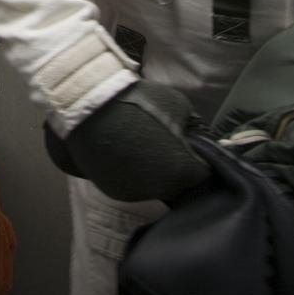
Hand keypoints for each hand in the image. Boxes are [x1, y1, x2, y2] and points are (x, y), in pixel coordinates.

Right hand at [44, 80, 210, 202]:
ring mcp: (135, 193)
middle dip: (175, 168)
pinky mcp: (112, 191)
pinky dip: (130, 174)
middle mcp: (162, 189)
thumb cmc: (137, 101)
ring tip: (139, 148)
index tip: (188, 146)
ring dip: (152, 173)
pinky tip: (123, 154)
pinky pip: (130, 186)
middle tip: (163, 144)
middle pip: (178, 184)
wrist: (90, 105)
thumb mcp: (176, 102)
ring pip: (154, 188)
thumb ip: (191, 124)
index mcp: (182, 170)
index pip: (203, 173)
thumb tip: (193, 135)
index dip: (197, 158)